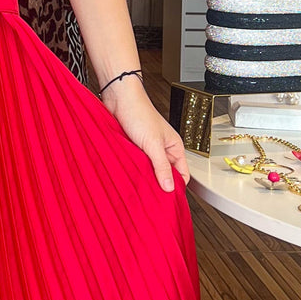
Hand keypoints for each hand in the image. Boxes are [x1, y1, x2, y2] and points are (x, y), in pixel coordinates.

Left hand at [101, 77, 189, 191]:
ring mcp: (147, 150)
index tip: (168, 200)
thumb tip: (170, 187)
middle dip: (159, 185)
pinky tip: (130, 175)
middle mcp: (162, 150)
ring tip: (140, 186)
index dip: (176, 187)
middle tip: (152, 197)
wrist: (119, 99)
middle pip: (165, 175)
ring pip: (150, 171)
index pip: (182, 174)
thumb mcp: (153, 144)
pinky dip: (134, 170)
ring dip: (145, 177)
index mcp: (174, 147)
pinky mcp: (134, 149)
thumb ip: (162, 166)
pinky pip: (137, 165)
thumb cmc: (139, 113)